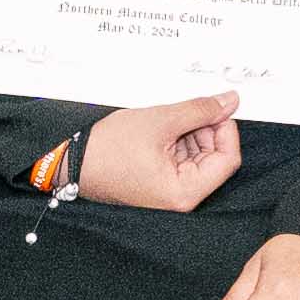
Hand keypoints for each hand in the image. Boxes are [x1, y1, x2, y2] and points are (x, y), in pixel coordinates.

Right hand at [69, 91, 247, 218]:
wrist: (69, 159)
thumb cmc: (107, 148)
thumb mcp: (160, 120)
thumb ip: (200, 110)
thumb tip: (230, 102)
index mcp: (185, 192)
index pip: (228, 159)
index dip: (225, 128)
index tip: (215, 107)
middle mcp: (181, 198)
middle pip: (214, 156)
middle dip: (205, 128)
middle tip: (187, 107)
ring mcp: (170, 191)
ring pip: (198, 154)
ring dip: (189, 131)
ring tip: (165, 119)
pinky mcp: (160, 182)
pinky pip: (181, 158)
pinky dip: (177, 138)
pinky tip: (160, 126)